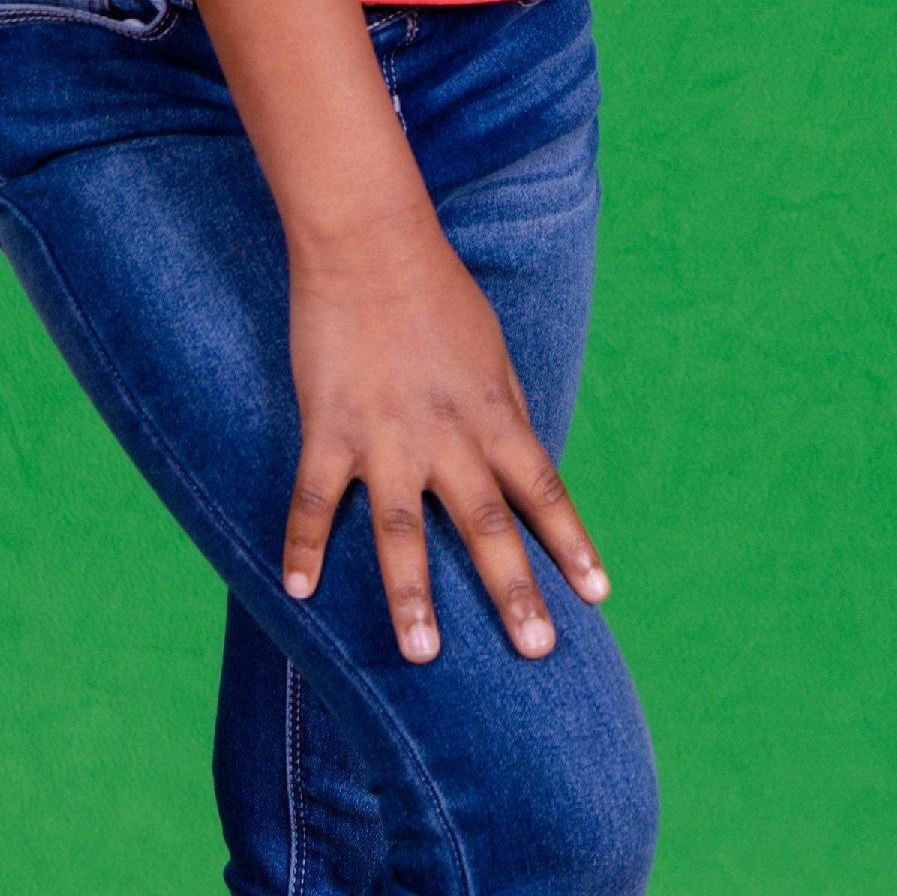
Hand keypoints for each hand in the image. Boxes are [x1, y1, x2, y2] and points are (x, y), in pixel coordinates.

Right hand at [282, 209, 611, 663]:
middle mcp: (447, 435)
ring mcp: (385, 437)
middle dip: (514, 589)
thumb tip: (527, 461)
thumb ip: (505, 409)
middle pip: (487, 524)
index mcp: (492, 414)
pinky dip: (304, 545)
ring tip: (423, 654)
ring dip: (412, 595)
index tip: (598, 595)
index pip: (544, 490)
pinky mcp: (330, 427)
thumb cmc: (436, 291)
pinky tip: (297, 592)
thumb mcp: (490, 349)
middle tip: (538, 649)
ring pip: (402, 531)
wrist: (369, 241)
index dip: (572, 544)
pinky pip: (316, 498)